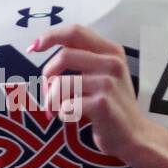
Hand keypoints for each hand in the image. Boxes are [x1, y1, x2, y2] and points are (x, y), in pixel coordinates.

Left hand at [31, 23, 146, 161]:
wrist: (134, 136)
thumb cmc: (112, 104)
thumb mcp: (105, 73)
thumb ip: (82, 58)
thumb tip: (40, 46)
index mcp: (111, 51)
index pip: (75, 32)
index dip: (50, 36)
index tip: (33, 48)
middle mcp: (111, 63)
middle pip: (63, 56)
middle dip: (47, 75)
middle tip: (47, 93)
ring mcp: (108, 83)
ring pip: (60, 83)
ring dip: (51, 100)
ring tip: (56, 110)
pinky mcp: (102, 104)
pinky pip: (66, 104)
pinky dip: (62, 113)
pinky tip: (70, 118)